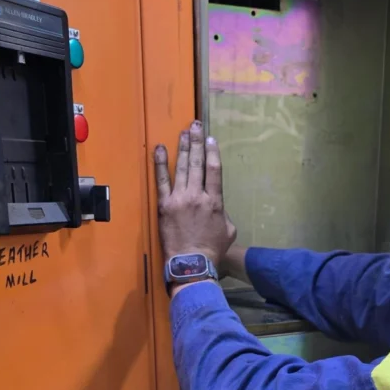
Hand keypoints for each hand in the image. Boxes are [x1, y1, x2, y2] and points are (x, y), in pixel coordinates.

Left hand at [154, 120, 233, 267]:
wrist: (191, 264)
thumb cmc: (212, 249)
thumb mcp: (229, 230)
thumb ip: (223, 213)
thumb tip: (216, 205)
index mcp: (215, 201)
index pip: (214, 170)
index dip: (212, 152)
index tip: (210, 139)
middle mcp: (197, 195)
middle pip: (198, 163)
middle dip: (197, 142)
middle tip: (195, 126)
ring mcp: (179, 199)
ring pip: (182, 167)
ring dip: (182, 148)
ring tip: (183, 133)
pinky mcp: (164, 205)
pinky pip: (162, 181)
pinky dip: (160, 163)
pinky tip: (159, 149)